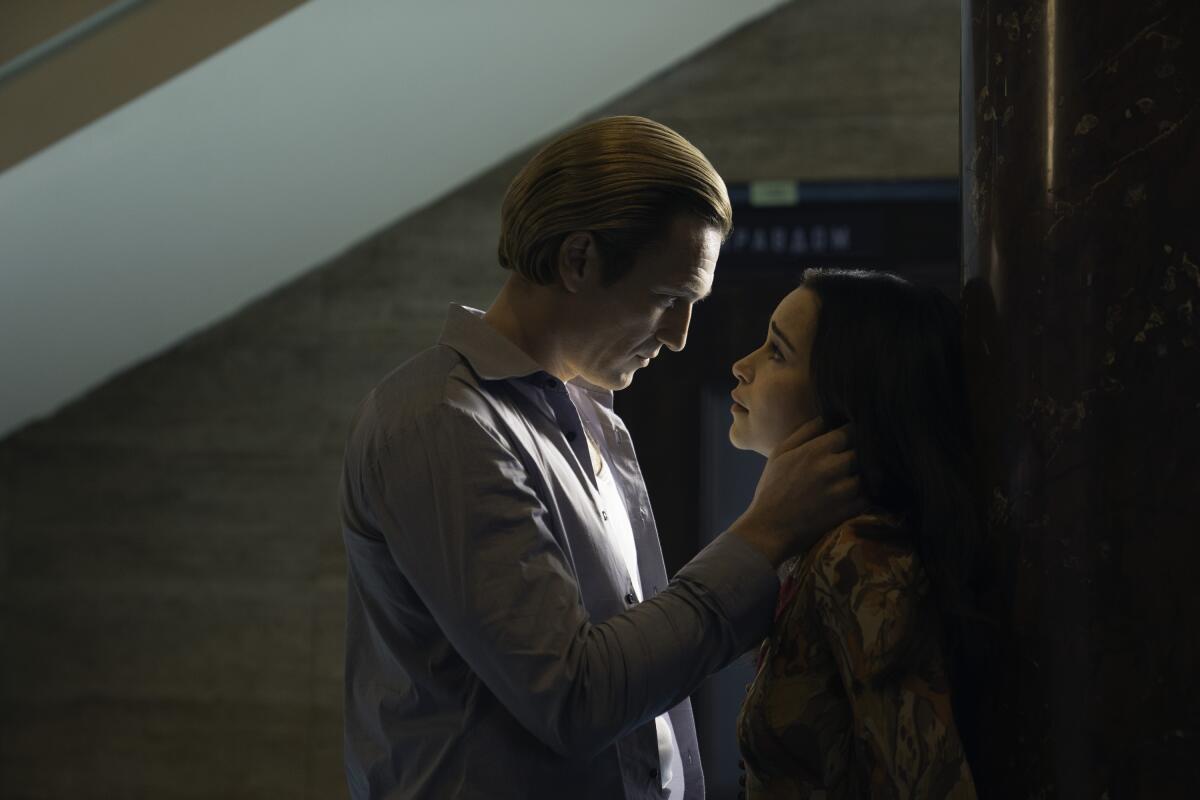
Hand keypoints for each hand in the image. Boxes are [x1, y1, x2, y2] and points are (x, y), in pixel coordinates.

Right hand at [728, 417, 864, 564]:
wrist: (769, 528)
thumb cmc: (772, 489)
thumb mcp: (779, 454)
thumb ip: (804, 433)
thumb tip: (826, 418)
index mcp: (814, 451)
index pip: (850, 431)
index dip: (853, 433)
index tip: (851, 436)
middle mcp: (831, 468)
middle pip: (863, 451)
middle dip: (862, 452)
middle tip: (856, 456)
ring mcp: (841, 490)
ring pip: (868, 474)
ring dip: (864, 474)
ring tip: (855, 476)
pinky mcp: (847, 510)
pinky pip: (868, 496)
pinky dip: (864, 495)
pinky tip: (852, 495)